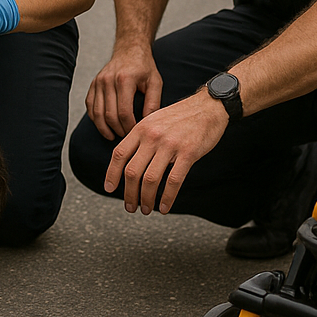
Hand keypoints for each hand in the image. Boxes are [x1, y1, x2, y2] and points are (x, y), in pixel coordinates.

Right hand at [86, 41, 162, 140]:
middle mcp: (108, 80)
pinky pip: (90, 106)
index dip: (129, 127)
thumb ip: (153, 103)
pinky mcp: (93, 84)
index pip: (124, 112)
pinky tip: (104, 126)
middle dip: (118, 130)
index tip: (135, 134)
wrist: (129, 50)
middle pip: (109, 115)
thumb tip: (148, 124)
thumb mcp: (155, 83)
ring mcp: (98, 82)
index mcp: (124, 80)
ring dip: (104, 128)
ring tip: (113, 136)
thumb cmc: (144, 67)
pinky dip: (95, 119)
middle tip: (126, 138)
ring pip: (97, 113)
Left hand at [104, 90, 228, 214]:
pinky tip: (164, 208)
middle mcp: (152, 137)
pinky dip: (167, 198)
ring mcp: (169, 145)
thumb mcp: (153, 121)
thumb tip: (128, 162)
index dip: (111, 174)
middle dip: (128, 193)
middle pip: (132, 171)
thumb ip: (140, 138)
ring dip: (146, 199)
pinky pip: (173, 181)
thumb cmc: (180, 116)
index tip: (109, 188)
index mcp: (141, 129)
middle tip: (130, 207)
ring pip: (150, 179)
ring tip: (145, 209)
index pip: (119, 154)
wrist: (207, 106)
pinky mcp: (188, 153)